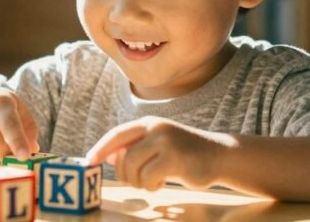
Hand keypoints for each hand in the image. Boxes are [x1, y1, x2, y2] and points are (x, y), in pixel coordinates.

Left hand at [86, 116, 228, 190]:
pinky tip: (162, 182)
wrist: (220, 155)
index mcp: (149, 123)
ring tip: (152, 181)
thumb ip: (134, 148)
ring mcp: (166, 142)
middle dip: (125, 174)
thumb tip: (107, 157)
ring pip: (134, 168)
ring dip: (139, 182)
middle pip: (124, 156)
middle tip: (136, 181)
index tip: (89, 161)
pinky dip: (151, 186)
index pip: (117, 134)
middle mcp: (156, 128)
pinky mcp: (176, 159)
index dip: (101, 148)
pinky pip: (149, 178)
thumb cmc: (185, 153)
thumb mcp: (157, 144)